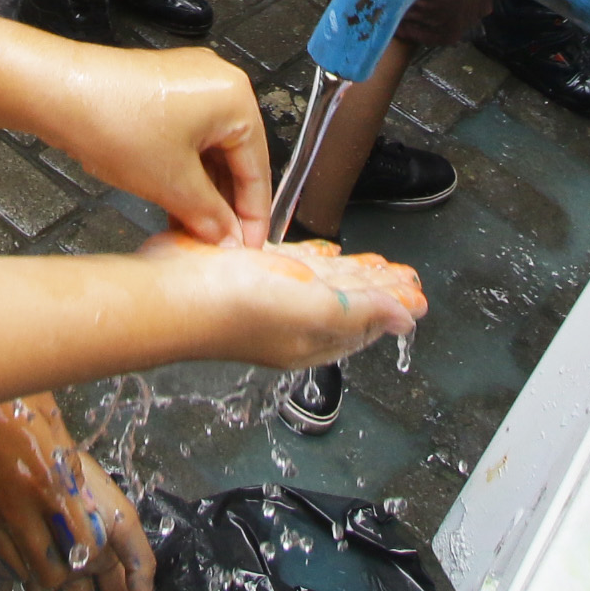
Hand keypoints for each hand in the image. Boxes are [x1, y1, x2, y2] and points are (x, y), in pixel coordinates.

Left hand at [12, 42, 268, 245]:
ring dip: (200, 192)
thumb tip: (227, 237)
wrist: (57, 92)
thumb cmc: (112, 120)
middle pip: (233, 158)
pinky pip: (183, 138)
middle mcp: (216, 83)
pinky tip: (173, 203)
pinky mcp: (160, 90)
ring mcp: (187, 84)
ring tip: (192, 231)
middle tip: (217, 244)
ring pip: (206, 151)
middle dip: (223, 206)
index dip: (253, 216)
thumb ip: (210, 217)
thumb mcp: (172, 184)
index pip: (257, 168)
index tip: (248, 247)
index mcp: (235, 98)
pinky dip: (181, 171)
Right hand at [151, 233, 427, 368]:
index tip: (417, 294)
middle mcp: (293, 320)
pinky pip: (291, 265)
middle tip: (408, 278)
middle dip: (380, 289)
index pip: (364, 322)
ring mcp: (270, 296)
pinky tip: (327, 253)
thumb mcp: (313, 308)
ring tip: (381, 265)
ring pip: (324, 282)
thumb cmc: (235, 308)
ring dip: (355, 272)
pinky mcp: (247, 272)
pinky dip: (315, 259)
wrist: (172, 292)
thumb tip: (404, 320)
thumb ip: (362, 311)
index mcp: (313, 337)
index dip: (391, 305)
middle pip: (349, 301)